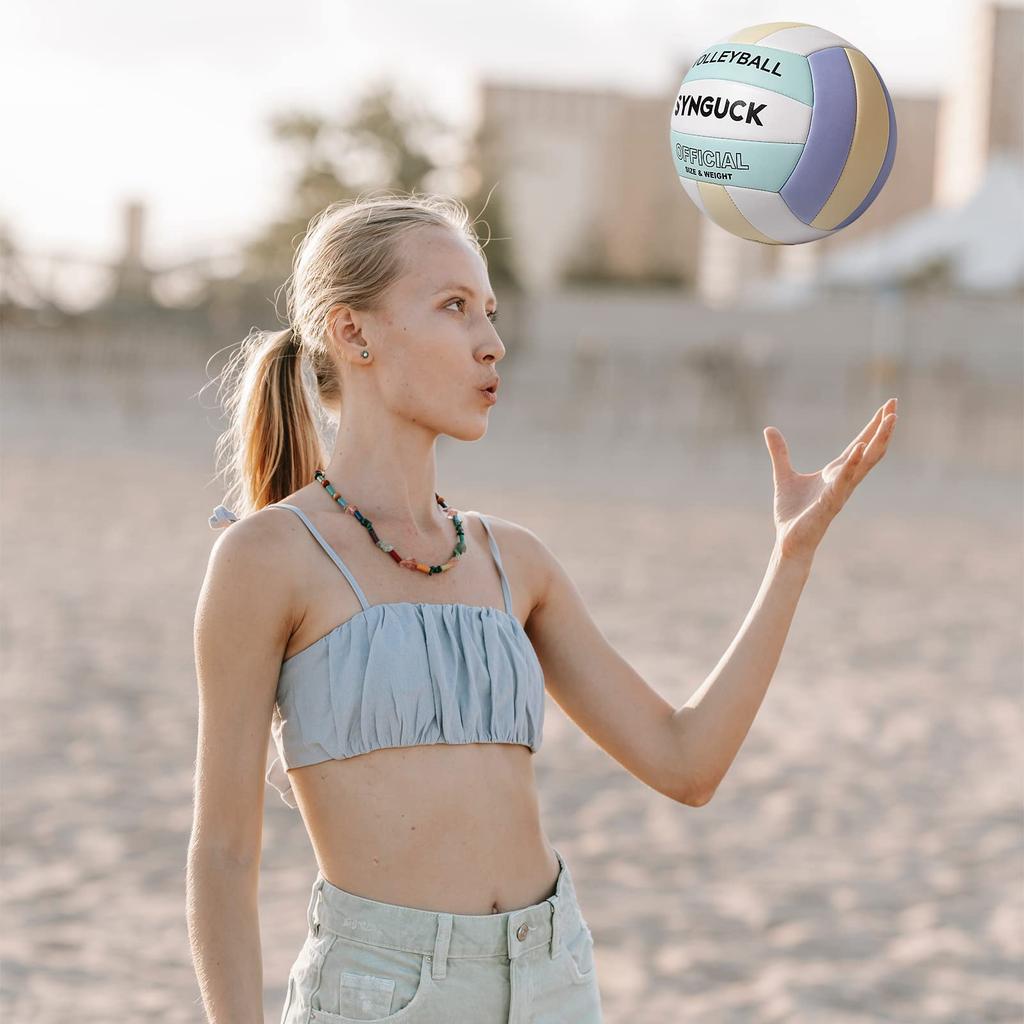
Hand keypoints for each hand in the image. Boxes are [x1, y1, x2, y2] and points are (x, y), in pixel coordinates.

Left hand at [763, 398, 897, 563]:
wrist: (788, 540)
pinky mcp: (831, 502)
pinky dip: (852, 464)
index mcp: (836, 472)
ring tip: (890, 419)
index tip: (887, 406)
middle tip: (895, 403)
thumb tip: (769, 429)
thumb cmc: (792, 513)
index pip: (860, 443)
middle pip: (870, 448)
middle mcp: (844, 479)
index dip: (873, 425)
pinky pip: (844, 480)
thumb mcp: (784, 475)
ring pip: (866, 461)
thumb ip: (779, 453)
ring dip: (878, 439)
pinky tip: (859, 447)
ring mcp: (841, 490)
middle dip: (883, 427)